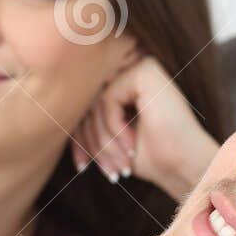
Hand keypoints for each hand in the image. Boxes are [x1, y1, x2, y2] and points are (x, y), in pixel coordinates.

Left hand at [71, 56, 218, 200]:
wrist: (184, 166)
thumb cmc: (150, 157)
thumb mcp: (108, 139)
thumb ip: (88, 121)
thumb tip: (52, 115)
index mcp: (124, 83)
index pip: (86, 104)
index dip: (78, 137)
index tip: (81, 166)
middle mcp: (132, 69)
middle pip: (87, 102)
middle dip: (88, 141)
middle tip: (98, 169)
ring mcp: (139, 66)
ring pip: (94, 102)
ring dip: (101, 140)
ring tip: (117, 165)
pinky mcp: (145, 70)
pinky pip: (107, 98)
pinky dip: (113, 128)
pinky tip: (130, 145)